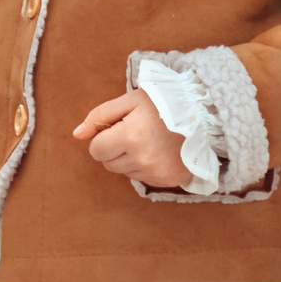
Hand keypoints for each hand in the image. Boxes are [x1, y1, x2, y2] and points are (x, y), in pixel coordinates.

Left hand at [73, 88, 192, 189]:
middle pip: (108, 164)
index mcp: (130, 136)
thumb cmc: (163, 103)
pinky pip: (143, 178)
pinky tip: (158, 151)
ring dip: (129, 159)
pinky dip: (145, 166)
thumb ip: (100, 115)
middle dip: (114, 149)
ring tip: (148, 140)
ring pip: (125, 172)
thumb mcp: (130, 100)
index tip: (117, 128)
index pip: (96, 150)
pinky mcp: (168, 180)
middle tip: (134, 132)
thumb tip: (77, 134)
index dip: (103, 138)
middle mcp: (142, 158)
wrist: (203, 115)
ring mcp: (156, 172)